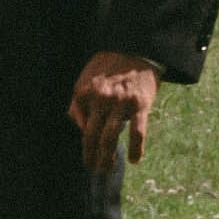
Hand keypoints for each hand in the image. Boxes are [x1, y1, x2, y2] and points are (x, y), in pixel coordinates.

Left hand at [68, 52, 158, 174]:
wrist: (136, 49)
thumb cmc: (109, 67)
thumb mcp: (86, 79)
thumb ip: (79, 102)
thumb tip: (79, 127)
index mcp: (84, 93)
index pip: (81, 125)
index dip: (84, 142)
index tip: (88, 153)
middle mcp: (100, 99)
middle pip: (92, 136)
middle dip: (91, 157)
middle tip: (92, 169)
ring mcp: (120, 103)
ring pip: (110, 138)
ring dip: (108, 158)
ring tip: (107, 169)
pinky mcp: (140, 106)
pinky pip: (137, 132)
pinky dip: (137, 149)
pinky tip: (136, 160)